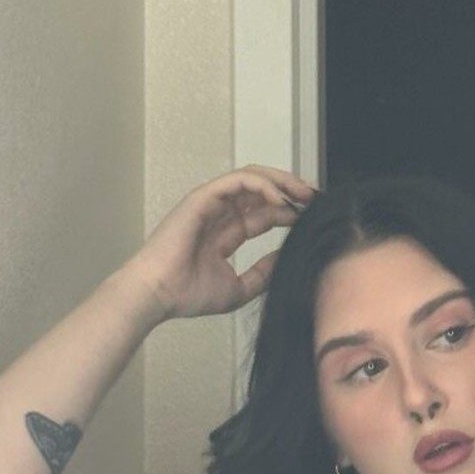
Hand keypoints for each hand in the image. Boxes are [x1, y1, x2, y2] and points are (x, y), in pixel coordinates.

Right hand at [120, 165, 318, 319]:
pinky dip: (262, 185)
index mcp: (226, 232)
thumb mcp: (239, 288)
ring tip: (304, 194)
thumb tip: (284, 260)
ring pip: (252, 177)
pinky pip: (237, 181)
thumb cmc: (187, 294)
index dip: (290, 211)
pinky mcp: (202, 198)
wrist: (158, 295)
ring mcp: (210, 203)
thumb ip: (262, 274)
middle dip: (292, 190)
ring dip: (281, 182)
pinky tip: (280, 198)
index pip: (264, 212)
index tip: (315, 217)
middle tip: (316, 199)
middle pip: (262, 189)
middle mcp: (219, 213)